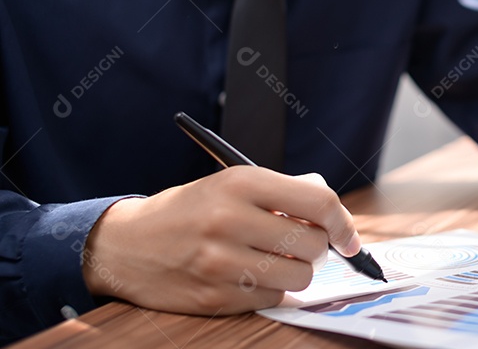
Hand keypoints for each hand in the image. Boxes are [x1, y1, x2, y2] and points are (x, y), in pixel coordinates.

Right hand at [82, 168, 361, 313]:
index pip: (318, 203)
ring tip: (273, 259)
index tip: (348, 237)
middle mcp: (230, 219)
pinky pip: (271, 298)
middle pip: (312, 244)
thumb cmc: (190, 210)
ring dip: (295, 271)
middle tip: (298, 244)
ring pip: (297, 276)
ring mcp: (220, 261)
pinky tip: (248, 275)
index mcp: (241, 182)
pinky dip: (270, 289)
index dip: (343, 223)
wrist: (125, 244)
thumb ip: (283, 193)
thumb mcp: (232, 184)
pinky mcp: (213, 296)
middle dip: (316, 247)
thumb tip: (333, 216)